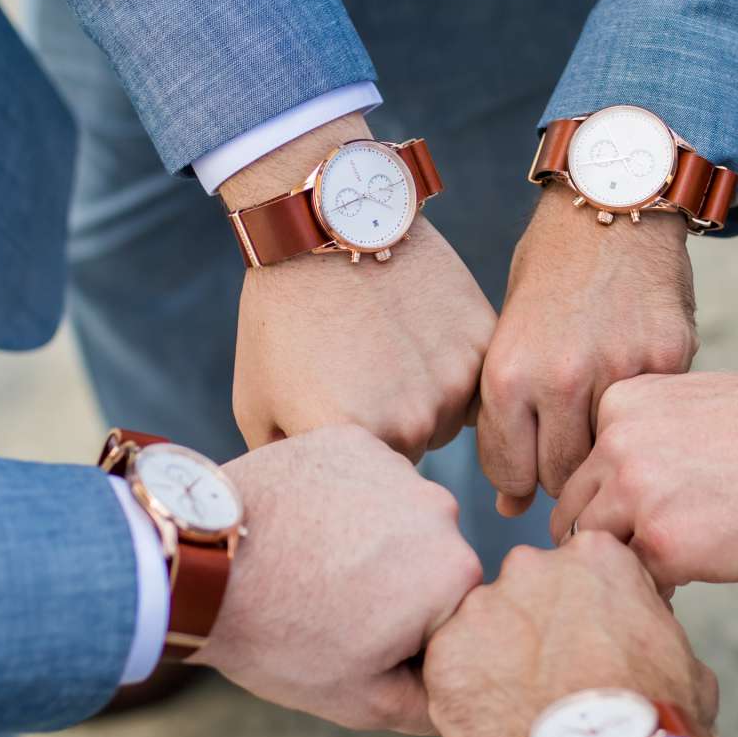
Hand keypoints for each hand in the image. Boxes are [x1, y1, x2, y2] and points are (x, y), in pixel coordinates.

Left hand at [195, 425, 482, 732]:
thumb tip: (457, 694)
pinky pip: (362, 478)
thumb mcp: (361, 701)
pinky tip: (300, 525)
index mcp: (454, 574)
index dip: (413, 637)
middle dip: (397, 584)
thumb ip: (430, 703)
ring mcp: (392, 467)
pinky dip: (339, 499)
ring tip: (312, 564)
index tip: (362, 641)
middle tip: (332, 605)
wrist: (201, 566)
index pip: (455, 614)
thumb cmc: (278, 638)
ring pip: (398, 515)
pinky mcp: (349, 439)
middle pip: (431, 559)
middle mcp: (439, 508)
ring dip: (371, 538)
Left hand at [226, 115, 493, 458]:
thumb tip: (307, 510)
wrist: (325, 226)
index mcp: (350, 443)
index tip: (334, 418)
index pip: (368, 486)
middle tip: (360, 376)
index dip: (350, 454)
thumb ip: (289, 468)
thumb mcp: (257, 406)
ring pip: (448, 420)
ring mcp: (452, 382)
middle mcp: (410, 424)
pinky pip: (475, 381)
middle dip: (389, 429)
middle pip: (412, 455)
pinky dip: (451, 362)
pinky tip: (415, 329)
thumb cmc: (280, 318)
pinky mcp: (481, 342)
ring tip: (386, 350)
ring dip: (426, 399)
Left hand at [424, 531, 717, 736]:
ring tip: (522, 708)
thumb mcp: (681, 655)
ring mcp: (483, 607)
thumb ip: (647, 624)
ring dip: (496, 659)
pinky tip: (493, 723)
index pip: (581, 570)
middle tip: (551, 680)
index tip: (588, 646)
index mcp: (595, 556)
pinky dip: (465, 692)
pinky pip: (451, 666)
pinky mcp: (446, 652)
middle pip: (526, 591)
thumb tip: (642, 636)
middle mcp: (532, 566)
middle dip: (534, 628)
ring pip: (484, 627)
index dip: (584, 612)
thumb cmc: (654, 718)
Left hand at [479, 186, 695, 516]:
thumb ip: (506, 419)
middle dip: (563, 475)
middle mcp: (561, 379)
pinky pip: (653, 417)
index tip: (530, 471)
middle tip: (571, 449)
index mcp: (509, 375)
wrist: (613, 206)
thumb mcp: (508, 339)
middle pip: (562, 478)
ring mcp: (619, 371)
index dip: (519, 482)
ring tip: (602, 423)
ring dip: (606, 451)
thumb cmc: (550, 273)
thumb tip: (510, 504)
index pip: (510, 476)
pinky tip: (638, 386)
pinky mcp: (668, 359)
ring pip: (611, 457)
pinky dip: (647, 414)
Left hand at [553, 371, 737, 587]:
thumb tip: (617, 498)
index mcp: (619, 405)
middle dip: (609, 541)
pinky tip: (704, 573)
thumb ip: (645, 442)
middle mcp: (615, 445)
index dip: (609, 503)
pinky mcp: (665, 544)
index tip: (643, 517)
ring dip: (629, 569)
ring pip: (598, 553)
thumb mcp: (693, 408)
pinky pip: (641, 583)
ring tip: (677, 566)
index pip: (582, 472)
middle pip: (576, 515)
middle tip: (652, 555)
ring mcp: (635, 495)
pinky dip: (665, 589)